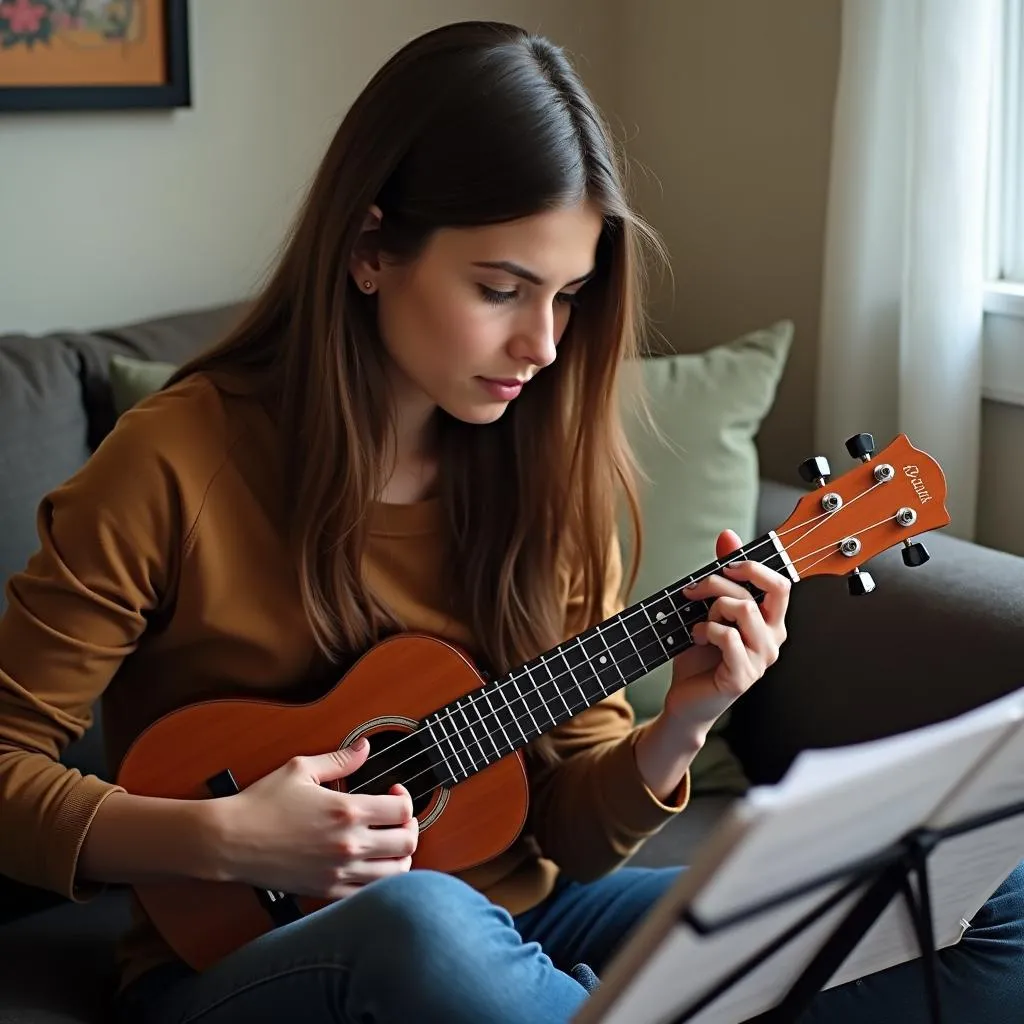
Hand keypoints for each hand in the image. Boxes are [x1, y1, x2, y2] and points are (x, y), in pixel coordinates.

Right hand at [216, 738, 417, 898]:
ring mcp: (339, 870)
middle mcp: (348, 844)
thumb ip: (339, 759)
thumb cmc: (262, 803)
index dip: (406, 799)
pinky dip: (380, 882)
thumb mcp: (301, 769)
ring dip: (401, 856)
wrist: (231, 840)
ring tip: (389, 844)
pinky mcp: (326, 890)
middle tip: (398, 819)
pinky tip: (371, 866)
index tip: (394, 793)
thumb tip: (364, 747)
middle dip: (410, 827)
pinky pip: (368, 894)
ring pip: (396, 873)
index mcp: (347, 811)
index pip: (403, 810)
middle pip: (407, 842)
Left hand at [664, 529, 790, 738]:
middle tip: (696, 589)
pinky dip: (704, 630)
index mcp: (770, 622)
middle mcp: (773, 639)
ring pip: (743, 609)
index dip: (754, 566)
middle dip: (727, 580)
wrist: (686, 700)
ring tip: (698, 624)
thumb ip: (722, 574)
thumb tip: (727, 535)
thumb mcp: (708, 609)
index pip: (780, 583)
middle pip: (770, 590)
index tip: (725, 563)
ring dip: (712, 609)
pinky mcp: (743, 676)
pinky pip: (727, 636)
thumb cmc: (700, 655)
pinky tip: (696, 639)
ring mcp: (761, 659)